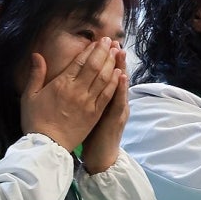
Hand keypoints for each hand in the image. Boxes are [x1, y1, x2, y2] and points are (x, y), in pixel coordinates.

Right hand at [20, 37, 121, 151]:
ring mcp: (89, 102)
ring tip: (117, 52)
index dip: (91, 50)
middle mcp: (78, 90)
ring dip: (112, 63)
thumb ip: (36, 74)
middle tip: (111, 41)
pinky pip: (108, 94)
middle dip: (104, 52)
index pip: (81, 62)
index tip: (98, 41)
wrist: (47, 145)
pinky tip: (120, 73)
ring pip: (105, 78)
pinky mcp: (96, 113)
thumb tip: (37, 55)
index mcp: (61, 84)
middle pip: (96, 66)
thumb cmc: (36, 121)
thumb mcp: (30, 96)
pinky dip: (115, 82)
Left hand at [80, 45, 126, 173]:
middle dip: (114, 59)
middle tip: (115, 42)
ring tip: (120, 53)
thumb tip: (78, 82)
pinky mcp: (115, 119)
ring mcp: (116, 109)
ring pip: (119, 86)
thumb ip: (85, 97)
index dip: (105, 60)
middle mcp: (113, 101)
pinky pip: (118, 102)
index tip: (104, 45)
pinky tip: (121, 77)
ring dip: (121, 68)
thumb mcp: (90, 114)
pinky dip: (120, 89)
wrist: (101, 157)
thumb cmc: (92, 136)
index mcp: (103, 99)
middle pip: (114, 76)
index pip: (105, 75)